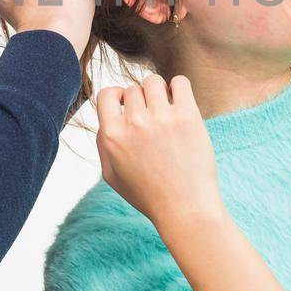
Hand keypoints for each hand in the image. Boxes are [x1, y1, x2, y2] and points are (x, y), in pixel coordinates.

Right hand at [94, 74, 225, 233]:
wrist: (185, 208)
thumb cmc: (148, 194)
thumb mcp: (111, 174)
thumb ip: (103, 143)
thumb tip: (107, 117)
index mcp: (112, 135)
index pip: (106, 94)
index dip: (117, 98)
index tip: (129, 109)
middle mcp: (134, 123)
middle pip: (133, 88)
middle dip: (142, 101)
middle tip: (153, 121)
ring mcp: (161, 117)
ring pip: (154, 81)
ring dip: (159, 92)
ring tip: (167, 111)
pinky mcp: (187, 116)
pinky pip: (180, 82)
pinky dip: (178, 88)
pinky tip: (180, 104)